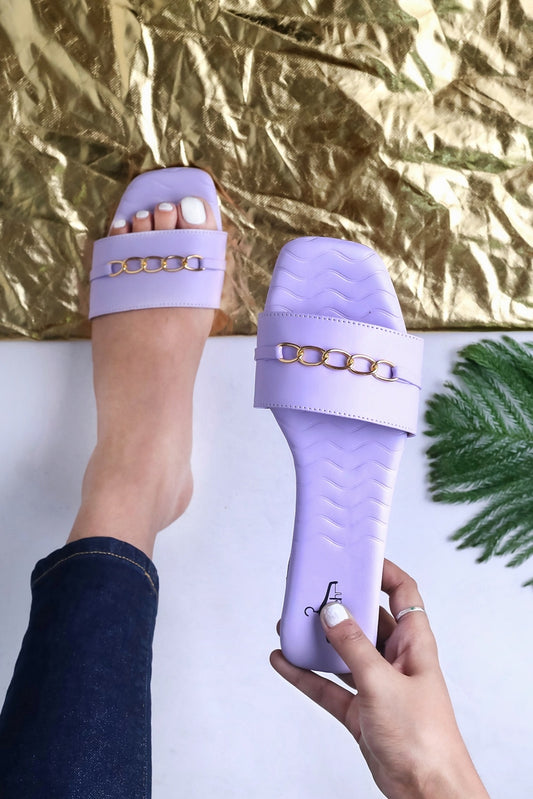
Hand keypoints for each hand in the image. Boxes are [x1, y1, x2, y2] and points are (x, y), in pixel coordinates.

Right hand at [270, 560, 489, 798]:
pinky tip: (284, 661)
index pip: (402, 592)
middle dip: (338, 605)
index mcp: (414, 643)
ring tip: (289, 623)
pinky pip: (328, 684)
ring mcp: (376, 685)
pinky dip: (306, 674)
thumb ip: (353, 646)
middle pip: (365, 619)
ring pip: (342, 652)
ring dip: (317, 639)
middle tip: (311, 589)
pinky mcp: (360, 711)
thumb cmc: (423, 738)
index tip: (354, 557)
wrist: (426, 793)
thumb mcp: (382, 683)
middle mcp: (395, 659)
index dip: (382, 571)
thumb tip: (332, 611)